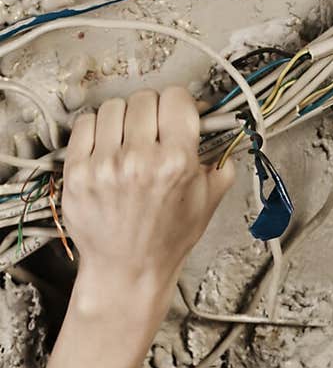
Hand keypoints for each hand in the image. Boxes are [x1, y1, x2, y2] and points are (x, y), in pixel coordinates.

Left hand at [61, 86, 233, 306]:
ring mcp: (105, 165)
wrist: (129, 269)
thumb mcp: (207, 201)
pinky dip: (97, 130)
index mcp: (176, 163)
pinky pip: (85, 124)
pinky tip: (108, 149)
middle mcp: (140, 160)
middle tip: (154, 134)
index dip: (180, 105)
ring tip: (129, 143)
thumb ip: (219, 159)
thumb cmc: (166, 240)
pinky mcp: (78, 171)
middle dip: (153, 113)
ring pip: (114, 107)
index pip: (176, 98)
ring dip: (124, 120)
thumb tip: (221, 127)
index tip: (177, 115)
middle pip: (144, 98)